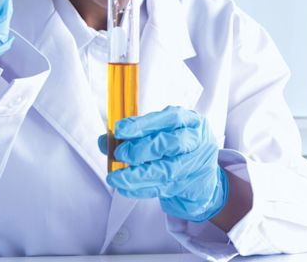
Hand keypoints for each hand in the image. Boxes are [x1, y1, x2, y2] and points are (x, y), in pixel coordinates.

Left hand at [97, 106, 226, 221]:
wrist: (200, 177)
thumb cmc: (177, 149)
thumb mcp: (160, 134)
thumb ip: (134, 135)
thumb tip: (105, 140)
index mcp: (190, 121)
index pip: (170, 118)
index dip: (143, 124)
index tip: (120, 130)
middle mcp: (196, 141)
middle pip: (171, 143)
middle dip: (141, 149)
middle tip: (120, 153)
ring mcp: (195, 165)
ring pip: (166, 170)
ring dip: (137, 175)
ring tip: (116, 177)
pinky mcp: (189, 187)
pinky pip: (162, 188)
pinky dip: (140, 189)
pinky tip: (125, 188)